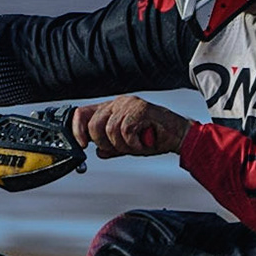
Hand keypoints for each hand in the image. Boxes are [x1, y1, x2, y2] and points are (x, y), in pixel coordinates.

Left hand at [70, 95, 190, 158]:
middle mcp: (117, 103)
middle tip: (119, 148)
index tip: (81, 145)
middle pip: (94, 124)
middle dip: (104, 143)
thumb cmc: (154, 138)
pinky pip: (125, 132)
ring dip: (122, 145)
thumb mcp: (127, 145)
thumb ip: (111, 147)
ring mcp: (128, 104)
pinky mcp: (140, 109)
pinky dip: (133, 144)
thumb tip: (97, 152)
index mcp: (111, 109)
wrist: (178, 136)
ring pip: (109, 130)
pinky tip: (143, 142)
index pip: (83, 113)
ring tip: (136, 144)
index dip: (77, 129)